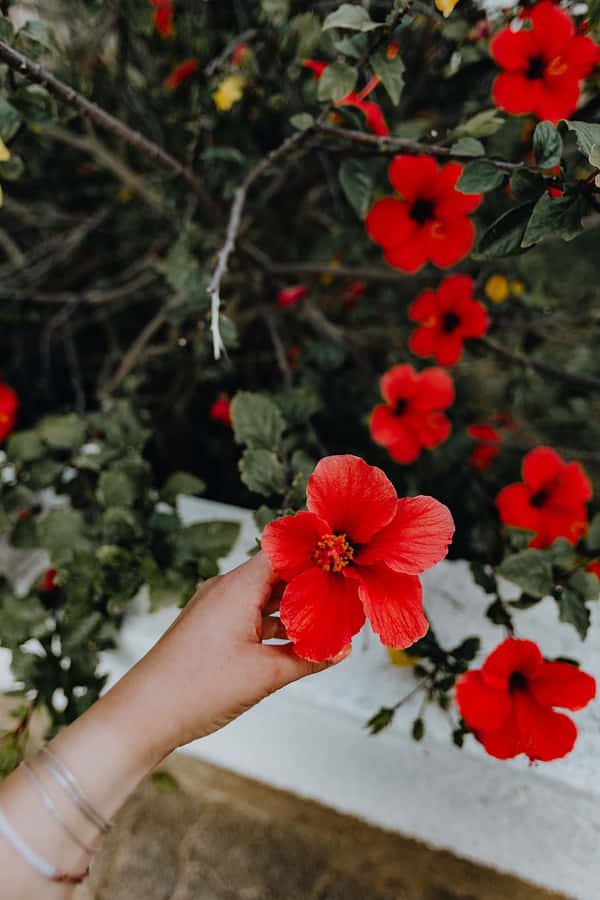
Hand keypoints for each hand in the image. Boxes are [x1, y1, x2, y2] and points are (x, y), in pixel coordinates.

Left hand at [131, 551, 350, 753]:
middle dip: (311, 584)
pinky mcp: (211, 629)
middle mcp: (225, 590)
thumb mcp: (265, 675)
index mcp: (237, 587)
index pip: (283, 551)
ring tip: (330, 619)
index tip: (344, 559)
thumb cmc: (197, 688)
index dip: (315, 552)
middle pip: (277, 574)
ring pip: (265, 598)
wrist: (144, 715)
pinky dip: (275, 625)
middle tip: (346, 594)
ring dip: (294, 608)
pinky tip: (298, 643)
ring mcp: (216, 609)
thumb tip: (342, 649)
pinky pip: (251, 616)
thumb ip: (309, 658)